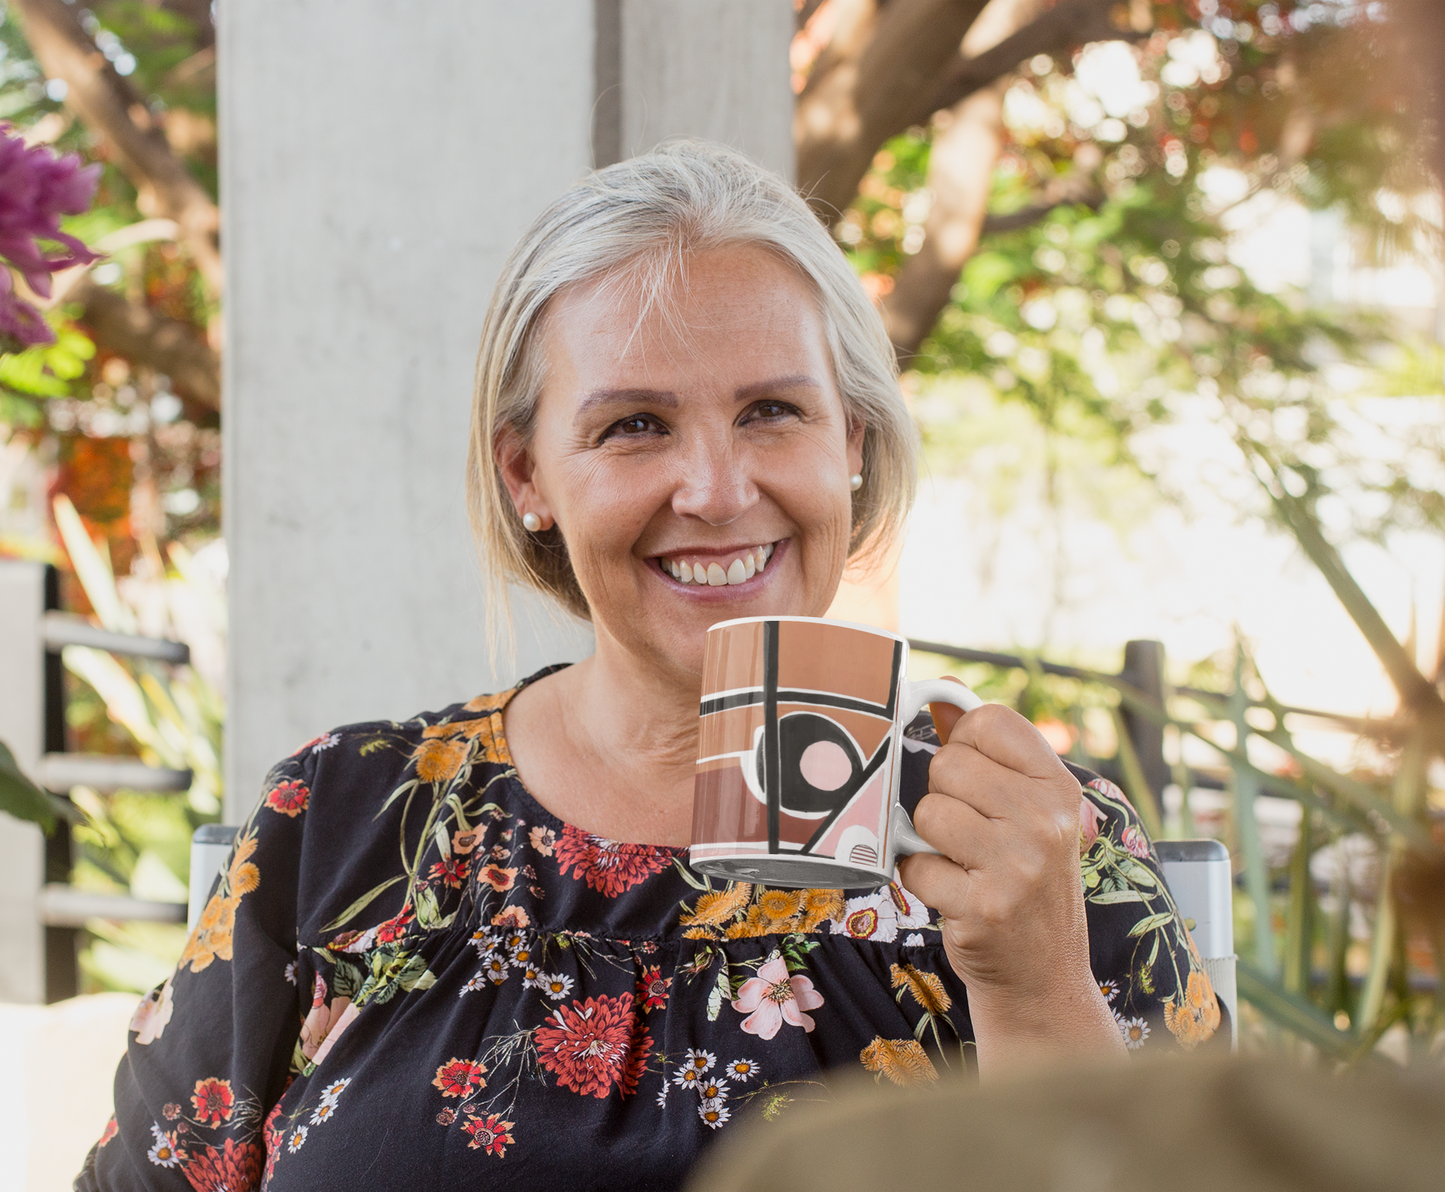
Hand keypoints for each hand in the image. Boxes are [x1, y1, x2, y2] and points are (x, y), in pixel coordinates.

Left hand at [896, 682, 1123, 1073]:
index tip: (973, 777)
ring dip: (930, 841)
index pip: (989, 721)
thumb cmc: (1025, 883)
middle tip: (968, 834)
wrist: (1043, 978)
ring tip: (963, 864)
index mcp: (1061, 788)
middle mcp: (1046, 821)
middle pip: (948, 765)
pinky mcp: (983, 907)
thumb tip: (942, 696)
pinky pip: (914, 865)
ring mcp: (1017, 865)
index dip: (963, 743)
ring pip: (926, 812)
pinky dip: (922, 881)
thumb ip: (989, 755)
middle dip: (942, 798)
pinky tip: (954, 896)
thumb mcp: (1029, 814)